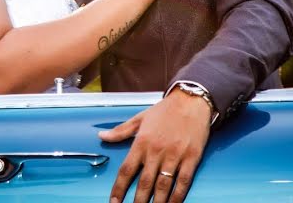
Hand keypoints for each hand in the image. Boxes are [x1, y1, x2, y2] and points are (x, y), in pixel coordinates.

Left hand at [99, 88, 210, 202]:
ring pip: (163, 185)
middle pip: (144, 182)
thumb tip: (102, 136)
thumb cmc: (165, 110)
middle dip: (138, 201)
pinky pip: (183, 181)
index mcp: (141, 142)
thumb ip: (120, 131)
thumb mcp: (140, 118)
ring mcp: (174, 155)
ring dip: (157, 202)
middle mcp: (156, 151)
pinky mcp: (191, 157)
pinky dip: (177, 196)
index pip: (126, 170)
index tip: (114, 202)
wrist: (191, 100)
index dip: (119, 189)